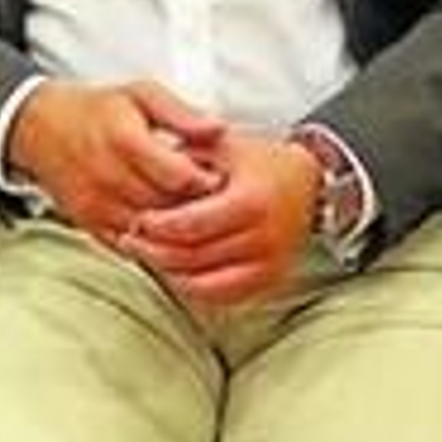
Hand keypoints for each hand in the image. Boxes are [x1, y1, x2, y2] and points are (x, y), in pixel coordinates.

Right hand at [7, 78, 227, 241]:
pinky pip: (130, 245)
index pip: (179, 176)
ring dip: (177, 227)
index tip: (218, 175)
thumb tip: (219, 128)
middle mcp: (107, 176)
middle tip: (216, 200)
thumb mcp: (142, 94)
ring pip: (151, 231)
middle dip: (197, 206)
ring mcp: (96, 205)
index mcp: (124, 140)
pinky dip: (154, 242)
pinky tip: (169, 228)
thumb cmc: (98, 110)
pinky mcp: (89, 224)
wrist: (42, 129)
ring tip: (194, 212)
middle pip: (168, 207)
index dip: (206, 179)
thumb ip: (182, 113)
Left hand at [119, 132, 322, 304]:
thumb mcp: (224, 146)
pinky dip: (193, 288)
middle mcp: (264, 236)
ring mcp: (269, 262)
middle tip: (132, 241)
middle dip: (155, 251)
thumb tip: (146, 177)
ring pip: (203, 282)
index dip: (158, 227)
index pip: (191, 226)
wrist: (310, 182)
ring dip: (169, 272)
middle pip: (193, 257)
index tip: (139, 220)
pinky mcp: (270, 279)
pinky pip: (222, 295)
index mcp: (252, 200)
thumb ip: (186, 158)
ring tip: (148, 256)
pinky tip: (176, 272)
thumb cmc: (262, 162)